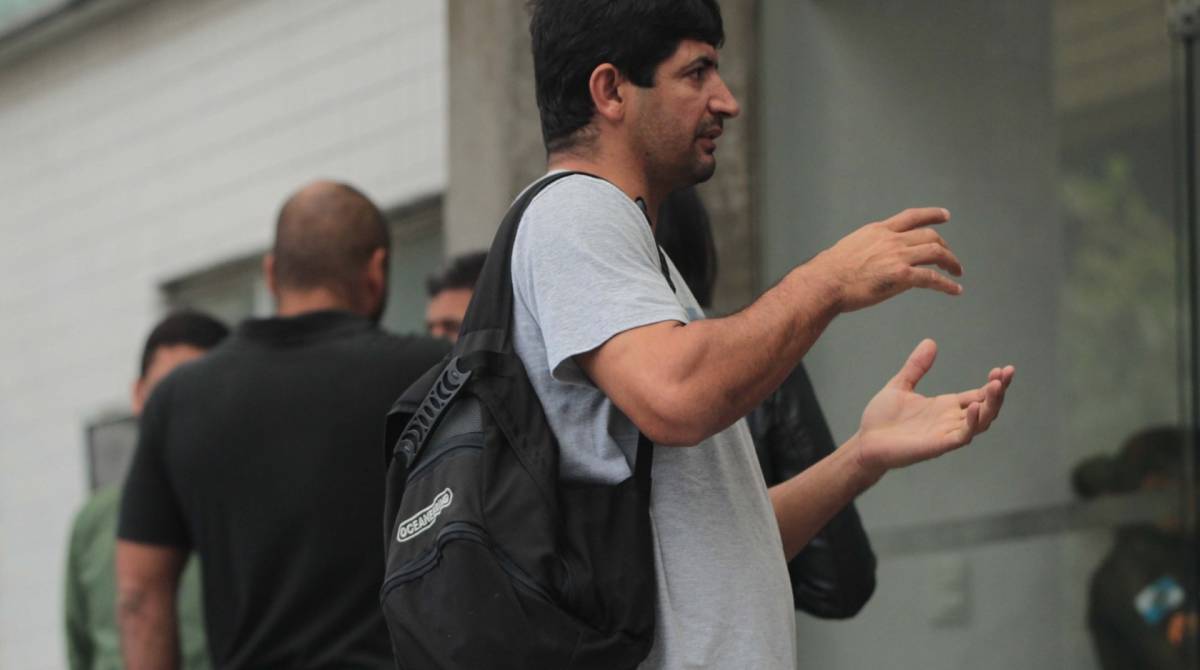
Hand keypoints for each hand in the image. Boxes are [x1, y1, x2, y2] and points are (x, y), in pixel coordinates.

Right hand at [812, 208, 962, 311]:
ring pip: (936, 252)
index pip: (912, 216)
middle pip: (930, 236)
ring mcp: (898, 256)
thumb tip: (877, 257)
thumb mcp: (853, 246)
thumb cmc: (832, 271)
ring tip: (956, 272)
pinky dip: (947, 284)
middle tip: (950, 259)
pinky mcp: (902, 275)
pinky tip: (954, 289)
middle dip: (945, 247)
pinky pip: (932, 278)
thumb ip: (871, 247)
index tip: (945, 215)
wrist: (826, 282)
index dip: (932, 214)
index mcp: (879, 231)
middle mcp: (891, 239)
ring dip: (951, 262)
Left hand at [851, 339, 1013, 479]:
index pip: (979, 394)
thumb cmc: (881, 419)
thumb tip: (930, 342)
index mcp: (945, 406)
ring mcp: (946, 433)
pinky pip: (962, 436)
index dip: (994, 383)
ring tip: (997, 385)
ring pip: (981, 422)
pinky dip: (971, 423)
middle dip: (999, 392)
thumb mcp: (900, 386)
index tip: (1004, 369)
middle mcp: (950, 420)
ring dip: (991, 405)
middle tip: (1006, 374)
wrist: (865, 442)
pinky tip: (973, 406)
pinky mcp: (938, 445)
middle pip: (986, 407)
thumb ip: (916, 367)